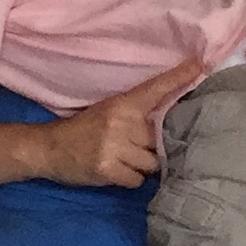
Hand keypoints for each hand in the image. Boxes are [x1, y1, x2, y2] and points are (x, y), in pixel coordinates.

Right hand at [27, 57, 203, 184]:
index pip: (154, 89)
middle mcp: (120, 122)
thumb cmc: (82, 130)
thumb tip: (170, 128)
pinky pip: (136, 180)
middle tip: (124, 147)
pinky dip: (128, 179)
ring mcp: (113, 145)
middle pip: (157, 141)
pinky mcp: (107, 168)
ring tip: (118, 160)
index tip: (199, 65)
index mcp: (121, 104)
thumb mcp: (107, 112)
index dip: (178, 77)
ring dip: (138, 166)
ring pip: (151, 163)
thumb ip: (135, 116)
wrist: (46, 148)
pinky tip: (112, 171)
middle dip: (147, 148)